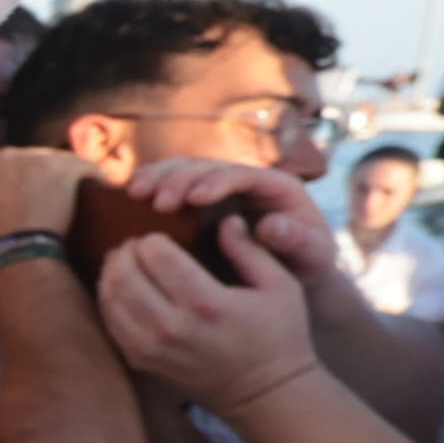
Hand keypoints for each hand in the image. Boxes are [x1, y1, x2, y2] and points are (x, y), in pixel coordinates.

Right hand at [0, 147, 97, 261]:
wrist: (19, 245)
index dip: (5, 182)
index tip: (14, 199)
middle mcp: (11, 154)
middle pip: (25, 161)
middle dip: (31, 177)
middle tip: (38, 202)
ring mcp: (39, 160)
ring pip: (52, 162)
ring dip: (58, 176)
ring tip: (66, 198)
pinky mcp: (67, 169)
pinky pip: (86, 166)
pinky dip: (93, 175)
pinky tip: (100, 186)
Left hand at [98, 218, 326, 413]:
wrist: (265, 395)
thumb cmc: (279, 336)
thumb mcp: (280, 286)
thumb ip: (250, 249)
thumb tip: (226, 218)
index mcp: (205, 303)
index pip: (155, 254)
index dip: (153, 237)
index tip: (161, 234)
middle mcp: (171, 327)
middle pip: (124, 273)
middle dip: (126, 250)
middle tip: (136, 243)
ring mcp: (151, 348)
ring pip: (109, 297)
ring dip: (112, 271)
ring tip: (126, 260)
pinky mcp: (141, 362)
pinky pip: (110, 322)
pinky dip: (109, 298)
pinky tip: (122, 287)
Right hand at [123, 156, 339, 283]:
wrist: (291, 276)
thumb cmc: (305, 266)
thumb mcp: (314, 256)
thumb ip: (298, 240)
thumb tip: (270, 226)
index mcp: (275, 186)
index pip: (241, 174)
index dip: (216, 182)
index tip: (193, 199)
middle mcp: (244, 180)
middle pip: (206, 166)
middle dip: (179, 179)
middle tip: (156, 201)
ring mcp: (219, 188)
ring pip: (183, 169)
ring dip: (157, 178)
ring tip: (135, 193)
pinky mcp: (197, 202)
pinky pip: (170, 185)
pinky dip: (150, 187)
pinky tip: (129, 198)